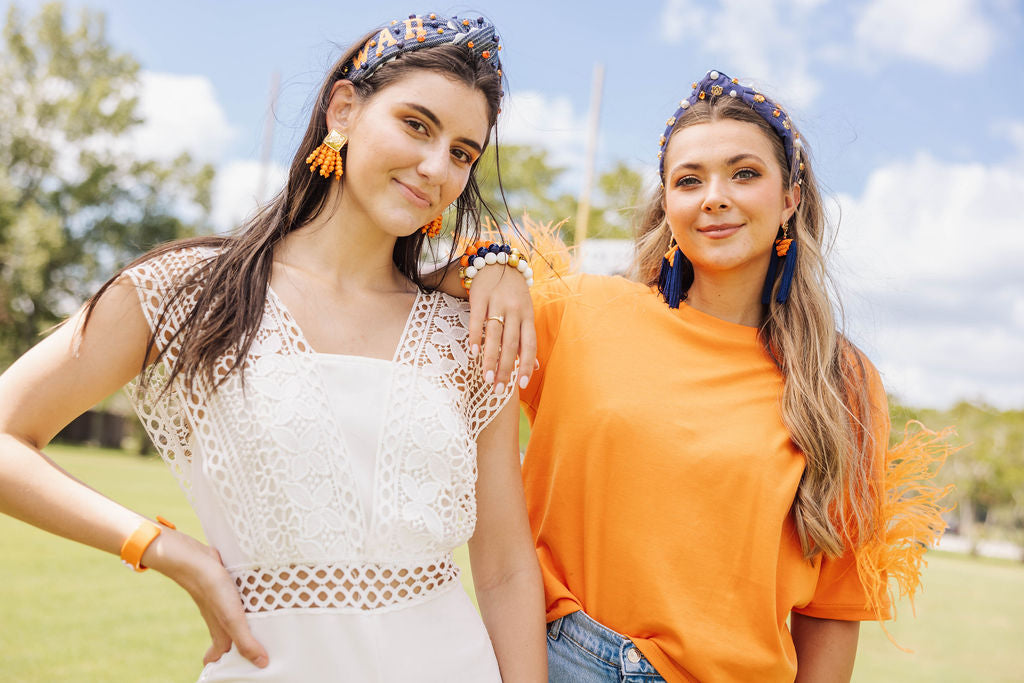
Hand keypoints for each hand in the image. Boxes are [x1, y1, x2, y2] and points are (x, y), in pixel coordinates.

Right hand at [144, 530, 268, 668]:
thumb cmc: (213, 591)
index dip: (224, 665)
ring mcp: (222, 604)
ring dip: (246, 625)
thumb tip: (262, 664)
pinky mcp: (227, 589)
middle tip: (259, 650)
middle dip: (239, 646)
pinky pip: (238, 602)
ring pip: (233, 620)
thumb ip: (246, 642)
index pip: (217, 656)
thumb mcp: (232, 620)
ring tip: (266, 627)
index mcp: (219, 633)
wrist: (197, 560)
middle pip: (228, 639)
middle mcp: (219, 620)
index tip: (237, 670)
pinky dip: (248, 605)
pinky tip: (261, 600)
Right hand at [466, 264, 537, 393]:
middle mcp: (515, 310)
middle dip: (504, 369)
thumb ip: (527, 340)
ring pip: (494, 335)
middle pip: (511, 344)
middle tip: (497, 390)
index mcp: (528, 316)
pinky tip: (473, 353)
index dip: (526, 365)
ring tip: (485, 378)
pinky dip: (476, 337)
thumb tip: (534, 367)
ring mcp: (497, 303)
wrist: (499, 263)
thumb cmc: (514, 295)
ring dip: (490, 359)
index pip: (529, 344)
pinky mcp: (480, 297)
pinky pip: (477, 320)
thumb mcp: (525, 314)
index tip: (521, 384)